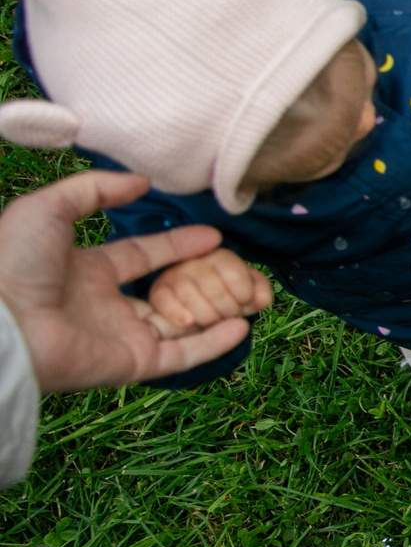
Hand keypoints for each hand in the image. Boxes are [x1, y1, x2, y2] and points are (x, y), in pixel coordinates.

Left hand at [0, 170, 258, 392]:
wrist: (0, 318)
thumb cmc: (13, 262)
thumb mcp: (49, 208)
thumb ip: (95, 188)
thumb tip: (142, 182)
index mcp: (88, 272)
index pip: (144, 256)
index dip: (178, 245)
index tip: (214, 235)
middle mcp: (108, 306)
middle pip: (168, 291)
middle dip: (205, 278)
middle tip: (239, 265)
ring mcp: (121, 337)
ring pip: (181, 324)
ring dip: (215, 310)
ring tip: (250, 295)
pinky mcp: (131, 364)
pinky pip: (181, 356)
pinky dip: (212, 344)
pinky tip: (240, 326)